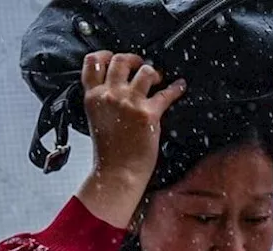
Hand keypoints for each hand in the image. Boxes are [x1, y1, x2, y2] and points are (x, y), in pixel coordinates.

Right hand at [81, 52, 185, 186]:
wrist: (117, 173)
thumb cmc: (109, 152)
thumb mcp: (95, 119)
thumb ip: (101, 100)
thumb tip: (113, 88)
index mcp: (93, 97)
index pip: (93, 62)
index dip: (105, 55)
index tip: (114, 56)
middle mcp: (110, 95)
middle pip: (121, 60)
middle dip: (134, 59)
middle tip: (141, 65)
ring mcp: (129, 103)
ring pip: (145, 71)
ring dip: (154, 72)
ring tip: (157, 78)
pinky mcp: (148, 114)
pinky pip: (166, 93)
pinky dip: (176, 88)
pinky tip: (180, 86)